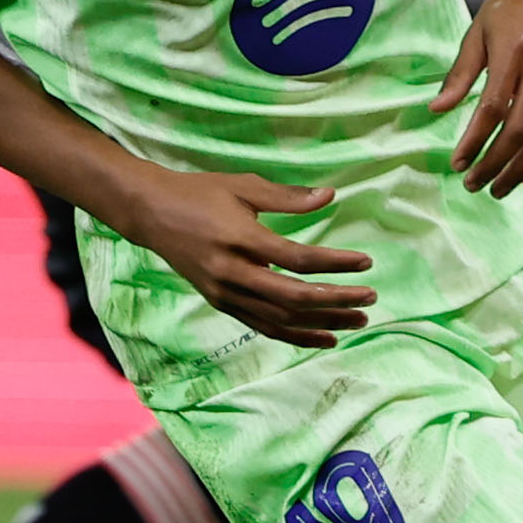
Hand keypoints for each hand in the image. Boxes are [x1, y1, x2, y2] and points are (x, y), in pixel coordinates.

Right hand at [121, 166, 377, 348]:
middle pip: (293, 298)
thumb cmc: (201, 193)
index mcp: (241, 238)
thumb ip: (287, 197)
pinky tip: (324, 337)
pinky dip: (295, 335)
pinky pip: (263, 327)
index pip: (298, 259)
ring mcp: (225, 293)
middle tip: (370, 297)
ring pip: (280, 319)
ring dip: (323, 323)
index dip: (335, 263)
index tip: (365, 262)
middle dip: (336, 301)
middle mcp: (232, 272)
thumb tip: (329, 197)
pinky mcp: (221, 303)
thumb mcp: (244, 185)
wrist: (151, 214)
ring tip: (357, 320)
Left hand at [433, 0, 522, 197]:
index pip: (493, 108)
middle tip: (475, 185)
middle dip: (496, 164)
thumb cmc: (508, 5)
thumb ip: (459, 74)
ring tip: (501, 188)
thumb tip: (436, 110)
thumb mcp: (476, 31)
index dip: (474, 141)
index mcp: (515, 50)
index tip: (457, 164)